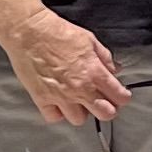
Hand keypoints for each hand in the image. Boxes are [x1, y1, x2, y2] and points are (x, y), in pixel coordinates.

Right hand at [8, 6, 129, 124]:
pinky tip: (59, 103)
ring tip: (78, 100)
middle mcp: (79, 88)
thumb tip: (114, 69)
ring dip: (81, 111)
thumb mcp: (89, 40)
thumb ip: (104, 57)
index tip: (121, 96)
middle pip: (105, 114)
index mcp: (94, 72)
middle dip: (108, 109)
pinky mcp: (42, 99)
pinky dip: (58, 113)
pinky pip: (54, 117)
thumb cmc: (56, 32)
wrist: (29, 31)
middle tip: (104, 101)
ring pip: (79, 119)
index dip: (123, 97)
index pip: (119, 96)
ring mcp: (61, 96)